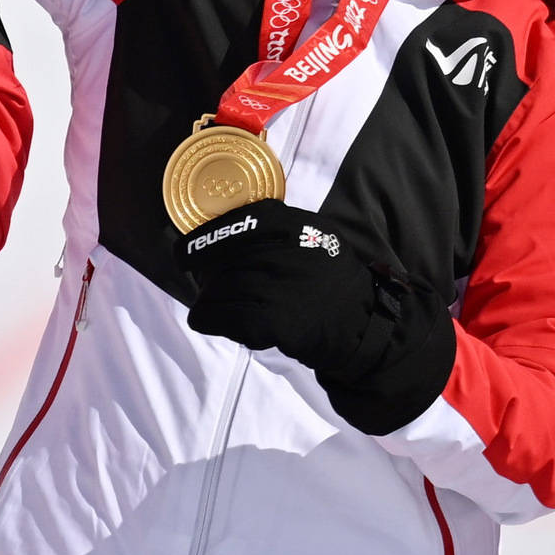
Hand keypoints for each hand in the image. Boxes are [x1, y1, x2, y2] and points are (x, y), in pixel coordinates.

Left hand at [176, 198, 455, 434]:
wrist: (367, 330)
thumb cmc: (338, 286)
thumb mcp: (318, 240)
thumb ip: (281, 231)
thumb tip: (227, 229)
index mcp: (294, 226)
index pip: (234, 224)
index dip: (205, 240)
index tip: (188, 251)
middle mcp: (282, 251)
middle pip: (220, 259)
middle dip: (206, 274)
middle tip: (204, 284)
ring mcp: (275, 286)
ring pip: (216, 289)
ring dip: (211, 300)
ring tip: (218, 307)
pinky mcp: (271, 320)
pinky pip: (221, 317)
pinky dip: (210, 320)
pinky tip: (212, 322)